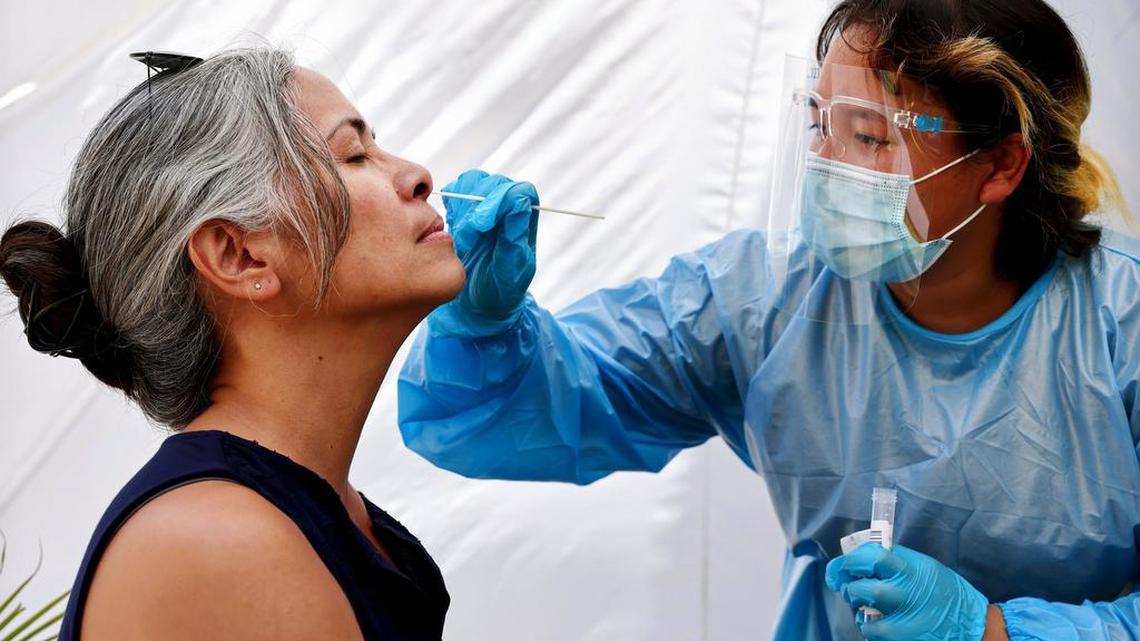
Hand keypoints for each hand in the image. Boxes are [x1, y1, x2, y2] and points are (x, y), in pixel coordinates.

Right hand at [429, 169, 539, 336]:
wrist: (477, 308)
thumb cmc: (499, 294)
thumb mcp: (510, 273)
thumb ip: (514, 239)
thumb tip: (519, 201)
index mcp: (526, 222)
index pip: (519, 192)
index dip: (499, 201)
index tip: (481, 224)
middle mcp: (508, 209)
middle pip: (493, 183)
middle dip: (476, 206)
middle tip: (465, 238)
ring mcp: (485, 208)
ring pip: (472, 183)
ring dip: (461, 205)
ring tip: (458, 238)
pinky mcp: (463, 210)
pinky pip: (455, 192)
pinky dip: (449, 205)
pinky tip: (448, 229)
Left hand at [825, 543, 988, 640]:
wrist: (974, 627)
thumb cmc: (947, 594)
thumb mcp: (926, 568)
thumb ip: (897, 563)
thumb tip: (864, 557)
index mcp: (911, 569)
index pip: (872, 556)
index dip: (851, 560)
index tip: (842, 566)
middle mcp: (905, 591)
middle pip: (861, 585)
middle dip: (848, 585)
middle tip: (847, 587)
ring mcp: (902, 618)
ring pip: (862, 609)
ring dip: (858, 606)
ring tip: (865, 604)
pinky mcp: (900, 637)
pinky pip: (870, 631)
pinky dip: (870, 627)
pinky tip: (880, 624)